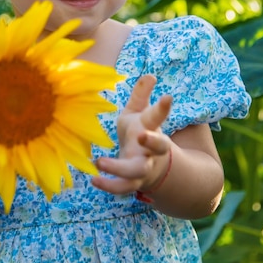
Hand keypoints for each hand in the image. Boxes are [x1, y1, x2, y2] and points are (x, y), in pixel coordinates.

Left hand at [92, 74, 172, 195]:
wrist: (151, 167)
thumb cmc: (140, 133)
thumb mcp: (138, 113)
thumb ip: (141, 95)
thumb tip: (150, 75)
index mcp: (150, 127)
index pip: (158, 115)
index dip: (163, 107)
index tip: (168, 97)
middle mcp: (150, 149)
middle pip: (158, 146)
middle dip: (152, 141)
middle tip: (141, 135)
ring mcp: (143, 167)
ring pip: (136, 171)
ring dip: (119, 168)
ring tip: (99, 162)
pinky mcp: (132, 181)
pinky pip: (122, 187)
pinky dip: (109, 185)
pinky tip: (94, 179)